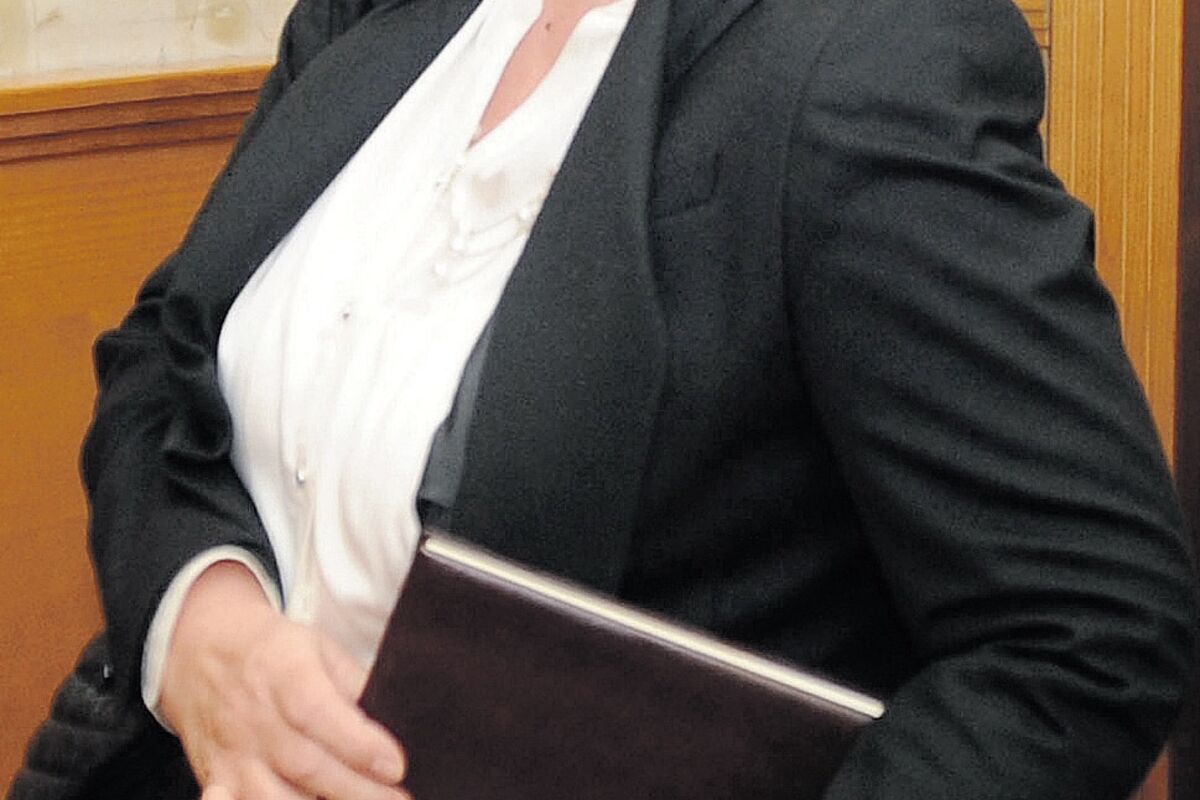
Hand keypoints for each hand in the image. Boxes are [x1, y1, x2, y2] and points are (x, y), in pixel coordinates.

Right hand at [160, 561, 409, 799]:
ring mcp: (230, 752)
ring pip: (273, 798)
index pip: (318, 713)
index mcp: (282, 672)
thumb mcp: (319, 648)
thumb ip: (354, 684)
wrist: (202, 651)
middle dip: (357, 791)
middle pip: (305, 765)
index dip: (358, 744)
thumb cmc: (274, 651)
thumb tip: (391, 724)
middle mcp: (252, 716)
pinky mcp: (215, 778)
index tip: (395, 766)